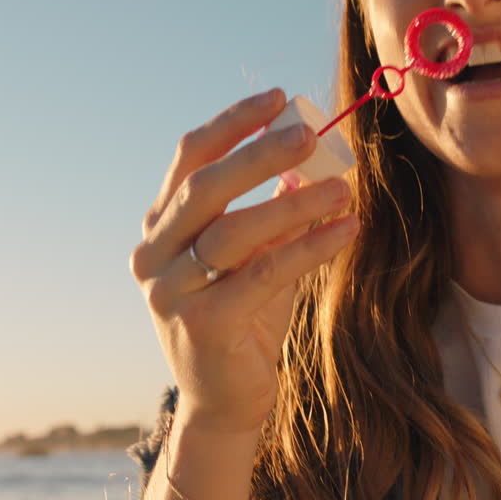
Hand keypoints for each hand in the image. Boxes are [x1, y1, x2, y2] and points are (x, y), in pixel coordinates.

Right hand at [129, 89, 357, 433]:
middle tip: (310, 134)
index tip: (278, 99)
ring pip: (234, 232)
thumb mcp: (255, 254)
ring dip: (294, 205)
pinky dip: (308, 248)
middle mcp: (153, 256)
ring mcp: (170, 292)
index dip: (233, 124)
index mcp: (160, 228)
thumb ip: (272, 209)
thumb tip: (309, 158)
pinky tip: (346, 231)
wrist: (225, 400)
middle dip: (260, 155)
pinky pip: (262, 274)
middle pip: (206, 188)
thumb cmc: (243, 318)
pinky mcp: (202, 325)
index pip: (189, 159)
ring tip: (342, 189)